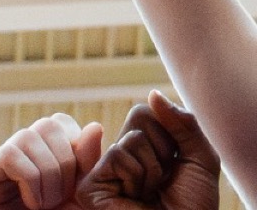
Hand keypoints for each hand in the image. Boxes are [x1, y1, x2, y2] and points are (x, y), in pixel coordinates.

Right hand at [0, 113, 103, 209]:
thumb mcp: (82, 198)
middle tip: (60, 197)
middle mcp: (17, 159)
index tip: (78, 183)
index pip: (60, 124)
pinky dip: (30, 181)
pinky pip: (12, 156)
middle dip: (66, 163)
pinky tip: (29, 202)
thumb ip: (87, 165)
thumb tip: (93, 126)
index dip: (76, 148)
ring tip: (44, 204)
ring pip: (29, 136)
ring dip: (49, 176)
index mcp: (43, 160)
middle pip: (47, 125)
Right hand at [78, 92, 221, 209]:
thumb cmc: (193, 206)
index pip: (146, 112)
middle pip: (138, 117)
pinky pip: (118, 156)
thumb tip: (153, 94)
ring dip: (153, 170)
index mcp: (142, 147)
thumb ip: (184, 123)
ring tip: (151, 194)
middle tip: (163, 180)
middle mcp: (120, 154)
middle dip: (162, 148)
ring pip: (131, 141)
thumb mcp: (200, 159)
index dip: (170, 135)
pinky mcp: (91, 185)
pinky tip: (136, 198)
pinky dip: (137, 178)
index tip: (175, 166)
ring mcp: (103, 169)